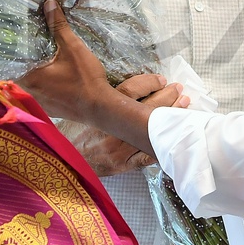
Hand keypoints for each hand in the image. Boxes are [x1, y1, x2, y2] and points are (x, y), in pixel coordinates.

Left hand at [18, 1, 164, 155]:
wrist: (101, 108)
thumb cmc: (85, 78)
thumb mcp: (73, 47)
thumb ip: (58, 26)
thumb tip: (49, 3)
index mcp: (28, 77)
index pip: (8, 64)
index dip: (5, 52)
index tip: (4, 41)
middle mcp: (28, 93)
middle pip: (15, 75)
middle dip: (18, 62)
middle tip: (17, 47)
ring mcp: (38, 104)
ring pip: (25, 87)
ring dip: (27, 75)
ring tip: (29, 60)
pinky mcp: (48, 110)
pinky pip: (37, 96)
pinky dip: (38, 86)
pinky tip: (46, 78)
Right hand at [72, 73, 188, 175]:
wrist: (60, 162)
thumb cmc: (70, 134)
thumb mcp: (80, 110)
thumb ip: (99, 100)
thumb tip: (123, 87)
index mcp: (102, 109)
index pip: (131, 90)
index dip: (149, 83)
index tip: (162, 79)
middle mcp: (113, 128)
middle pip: (147, 108)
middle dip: (167, 98)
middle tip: (180, 89)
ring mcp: (120, 148)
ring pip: (151, 131)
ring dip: (170, 119)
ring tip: (183, 107)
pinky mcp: (122, 165)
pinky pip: (147, 157)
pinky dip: (161, 148)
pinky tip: (174, 140)